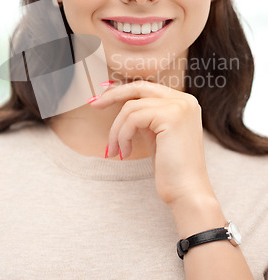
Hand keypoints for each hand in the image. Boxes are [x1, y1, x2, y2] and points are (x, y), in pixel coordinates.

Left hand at [89, 80, 215, 208]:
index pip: (146, 88)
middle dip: (113, 95)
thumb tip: (122, 102)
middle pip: (139, 87)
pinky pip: (133, 118)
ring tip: (116, 150)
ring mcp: (179, 107)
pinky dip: (123, 135)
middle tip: (94, 104)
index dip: (122, 91)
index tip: (102, 98)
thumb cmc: (170, 169)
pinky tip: (125, 152)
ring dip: (117, 130)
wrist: (186, 192)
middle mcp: (184, 100)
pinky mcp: (171, 116)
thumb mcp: (156, 135)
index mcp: (183, 103)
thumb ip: (145, 117)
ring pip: (131, 107)